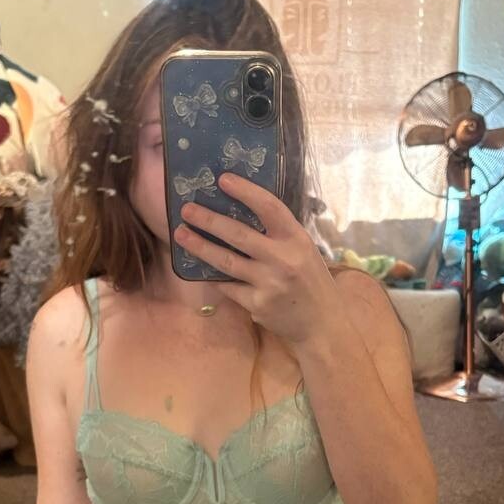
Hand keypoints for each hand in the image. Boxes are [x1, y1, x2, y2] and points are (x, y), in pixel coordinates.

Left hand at [173, 172, 338, 346]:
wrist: (322, 323)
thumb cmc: (310, 281)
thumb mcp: (303, 250)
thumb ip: (278, 234)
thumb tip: (238, 211)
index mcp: (296, 239)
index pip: (269, 207)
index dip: (246, 191)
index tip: (223, 179)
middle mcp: (283, 259)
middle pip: (238, 234)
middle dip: (208, 220)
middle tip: (186, 209)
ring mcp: (269, 283)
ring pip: (226, 261)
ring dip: (200, 247)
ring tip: (181, 235)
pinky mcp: (257, 304)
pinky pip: (229, 286)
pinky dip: (218, 278)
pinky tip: (207, 271)